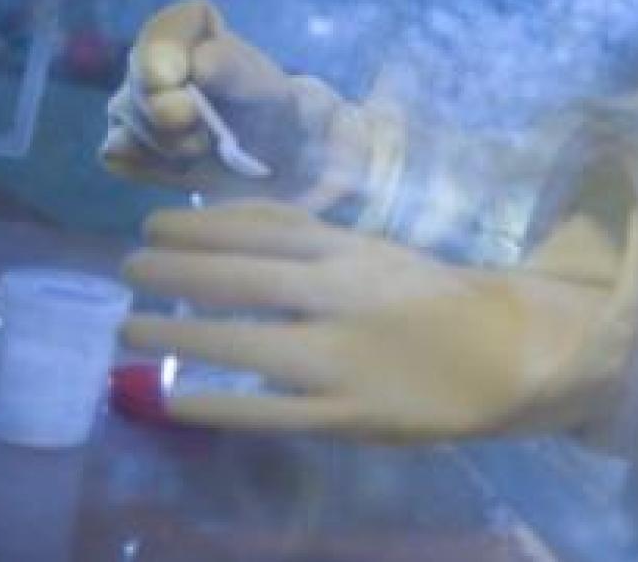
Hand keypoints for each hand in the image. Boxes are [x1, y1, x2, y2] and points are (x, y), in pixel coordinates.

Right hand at [100, 0, 360, 206]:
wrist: (273, 161)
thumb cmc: (274, 114)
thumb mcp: (269, 93)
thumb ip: (237, 72)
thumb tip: (200, 61)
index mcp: (192, 30)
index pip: (166, 30)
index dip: (163, 53)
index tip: (175, 80)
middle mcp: (154, 59)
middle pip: (138, 79)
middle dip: (165, 112)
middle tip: (202, 136)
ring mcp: (133, 99)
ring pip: (124, 117)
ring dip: (165, 144)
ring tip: (206, 148)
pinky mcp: (123, 141)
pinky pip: (118, 153)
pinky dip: (151, 167)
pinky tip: (183, 166)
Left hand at [120, 199, 637, 441]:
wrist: (512, 356)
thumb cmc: (436, 299)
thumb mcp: (377, 251)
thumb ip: (311, 238)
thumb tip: (230, 221)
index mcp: (354, 252)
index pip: (259, 230)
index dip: (196, 228)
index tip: (150, 227)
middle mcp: (342, 297)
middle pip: (239, 280)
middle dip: (173, 273)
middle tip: (125, 271)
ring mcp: (344, 359)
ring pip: (244, 343)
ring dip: (178, 334)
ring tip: (128, 329)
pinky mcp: (350, 415)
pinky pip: (270, 412)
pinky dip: (215, 406)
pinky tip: (173, 401)